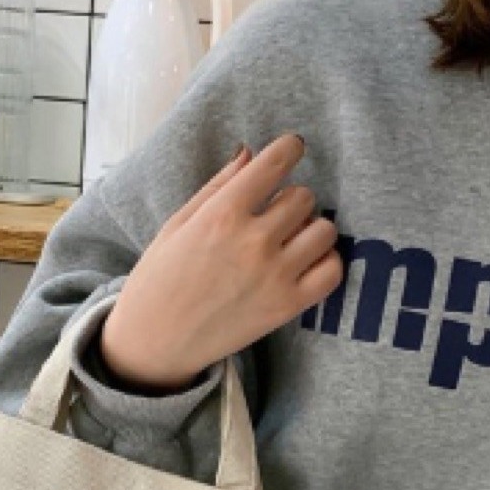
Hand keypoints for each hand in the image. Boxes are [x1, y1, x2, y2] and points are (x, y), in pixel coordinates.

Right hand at [98, 132, 342, 393]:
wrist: (157, 341)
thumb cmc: (160, 278)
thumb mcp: (178, 223)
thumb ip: (219, 185)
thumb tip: (251, 153)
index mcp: (222, 214)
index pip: (276, 163)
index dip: (289, 149)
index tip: (291, 149)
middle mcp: (253, 242)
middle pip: (303, 197)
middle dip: (290, 199)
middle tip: (273, 214)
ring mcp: (274, 276)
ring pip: (324, 230)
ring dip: (310, 229)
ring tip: (289, 240)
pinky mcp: (287, 306)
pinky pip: (332, 271)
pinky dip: (325, 262)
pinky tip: (305, 263)